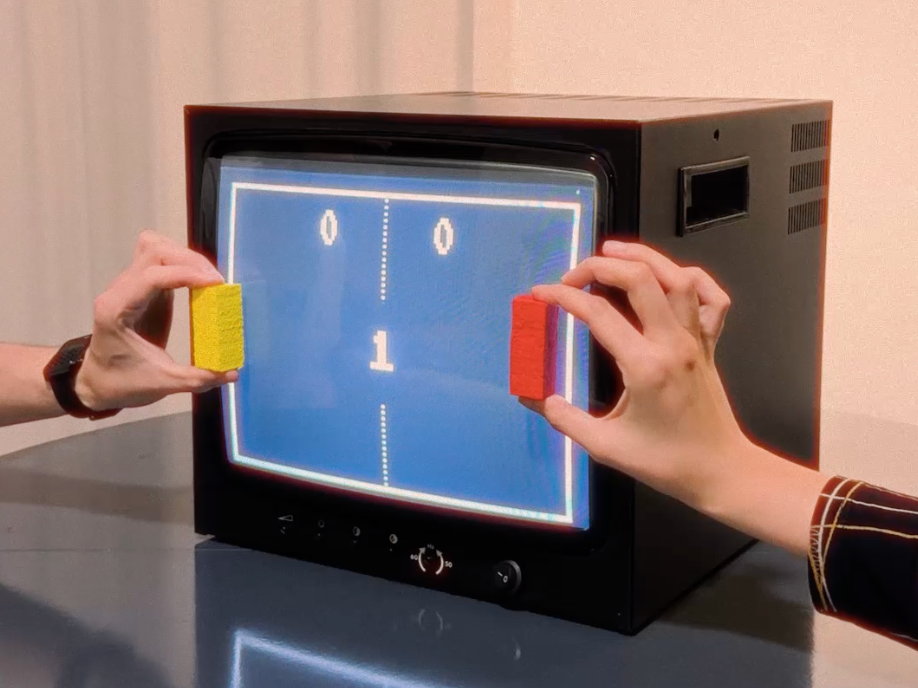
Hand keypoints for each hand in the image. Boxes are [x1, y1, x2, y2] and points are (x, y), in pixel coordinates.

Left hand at [74, 231, 237, 411]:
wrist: (96, 382)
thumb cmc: (122, 383)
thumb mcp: (162, 384)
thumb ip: (198, 378)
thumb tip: (232, 373)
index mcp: (117, 310)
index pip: (152, 276)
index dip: (186, 274)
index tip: (216, 284)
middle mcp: (119, 291)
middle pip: (154, 251)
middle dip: (190, 261)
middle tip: (217, 284)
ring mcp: (128, 284)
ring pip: (154, 246)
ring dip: (184, 256)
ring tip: (208, 278)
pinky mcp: (140, 286)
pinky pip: (159, 259)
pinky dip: (181, 262)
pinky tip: (198, 280)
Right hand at [522, 240, 748, 508]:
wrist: (721, 472)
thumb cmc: (665, 462)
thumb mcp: (606, 446)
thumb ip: (565, 419)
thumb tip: (534, 398)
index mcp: (644, 366)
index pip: (598, 313)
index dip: (563, 297)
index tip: (540, 295)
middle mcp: (672, 344)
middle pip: (640, 279)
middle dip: (600, 266)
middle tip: (572, 276)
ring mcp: (696, 340)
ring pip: (677, 278)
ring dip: (643, 257)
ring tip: (612, 251)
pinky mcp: (710, 344)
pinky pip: (711, 298)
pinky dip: (692, 278)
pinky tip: (669, 276)